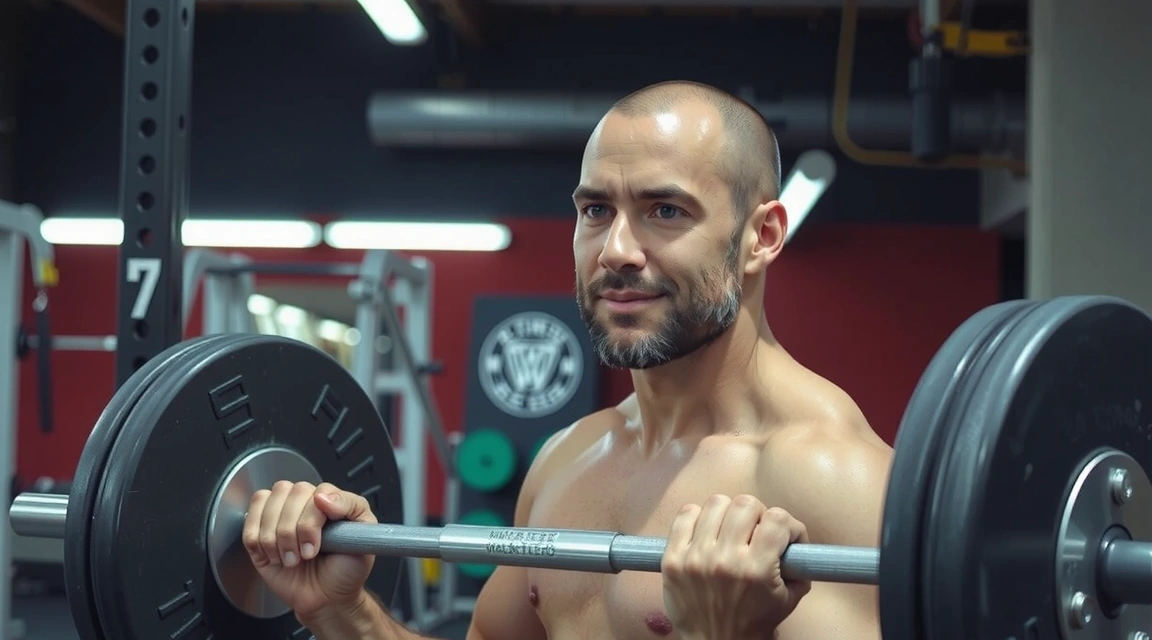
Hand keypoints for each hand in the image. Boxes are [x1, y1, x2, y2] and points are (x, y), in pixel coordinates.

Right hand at [242, 481, 376, 619]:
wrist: (328, 597)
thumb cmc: (346, 568)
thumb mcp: (364, 537)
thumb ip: (352, 506)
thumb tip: (323, 496)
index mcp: (328, 499)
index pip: (314, 490)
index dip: (311, 519)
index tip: (318, 544)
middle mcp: (302, 503)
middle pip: (286, 492)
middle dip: (293, 530)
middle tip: (307, 555)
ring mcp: (279, 516)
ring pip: (266, 505)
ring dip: (277, 539)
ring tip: (292, 558)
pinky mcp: (259, 534)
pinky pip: (248, 525)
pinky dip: (260, 544)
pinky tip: (276, 556)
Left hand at [661, 494, 810, 639]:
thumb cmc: (754, 622)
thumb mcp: (789, 599)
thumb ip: (799, 567)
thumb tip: (798, 540)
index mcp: (756, 570)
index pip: (777, 519)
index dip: (788, 524)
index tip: (785, 536)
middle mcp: (725, 560)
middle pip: (745, 504)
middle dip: (758, 514)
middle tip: (756, 531)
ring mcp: (695, 558)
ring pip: (715, 504)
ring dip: (728, 513)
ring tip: (730, 530)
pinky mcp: (672, 559)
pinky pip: (685, 515)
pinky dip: (698, 516)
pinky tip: (706, 531)